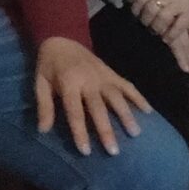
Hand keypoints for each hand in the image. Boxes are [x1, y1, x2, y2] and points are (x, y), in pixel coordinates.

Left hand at [33, 36, 148, 155]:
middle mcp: (88, 79)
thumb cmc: (49, 66)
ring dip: (126, 115)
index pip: (75, 111)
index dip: (80, 132)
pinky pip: (127, 85)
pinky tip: (148, 112)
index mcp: (68, 82)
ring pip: (117, 97)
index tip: (86, 151)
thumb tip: (42, 130)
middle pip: (98, 107)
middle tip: (114, 151)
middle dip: (106, 130)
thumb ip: (44, 106)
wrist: (62, 38)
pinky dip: (138, 97)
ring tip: (135, 133)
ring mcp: (103, 75)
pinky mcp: (112, 73)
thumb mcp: (40, 83)